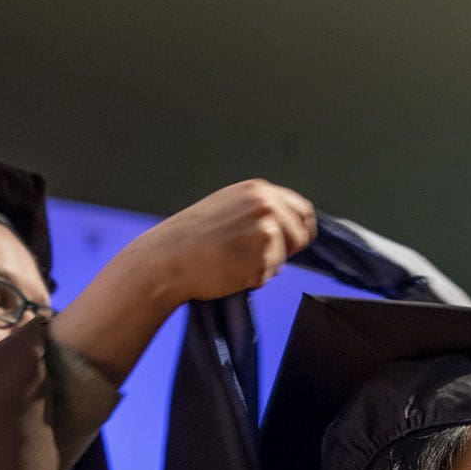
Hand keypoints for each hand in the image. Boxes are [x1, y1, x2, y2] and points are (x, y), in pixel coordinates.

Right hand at [50, 179, 315, 381]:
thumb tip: (289, 225)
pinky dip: (252, 279)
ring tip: (232, 260)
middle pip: (301, 235)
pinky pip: (268, 276)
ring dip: (264, 265)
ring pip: (283, 259)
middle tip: (254, 255)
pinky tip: (228, 270)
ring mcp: (266, 233)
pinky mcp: (261, 260)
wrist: (168, 257)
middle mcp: (266, 207)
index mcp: (258, 190)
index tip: (292, 241)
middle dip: (286, 250)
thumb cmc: (192, 236)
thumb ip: (258, 209)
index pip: (302, 210)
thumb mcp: (228, 205)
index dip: (299, 229)